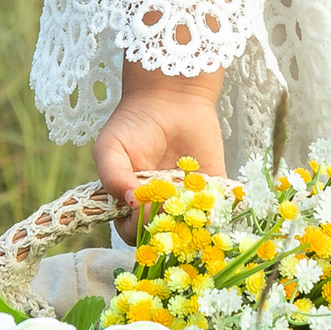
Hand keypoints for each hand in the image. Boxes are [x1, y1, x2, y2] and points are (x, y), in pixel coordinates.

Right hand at [93, 64, 227, 225]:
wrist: (169, 96)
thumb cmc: (132, 123)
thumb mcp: (110, 147)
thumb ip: (112, 177)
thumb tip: (131, 203)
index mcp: (131, 203)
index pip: (131, 232)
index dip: (134, 227)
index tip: (138, 208)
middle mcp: (160, 206)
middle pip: (163, 234)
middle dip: (164, 224)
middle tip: (165, 199)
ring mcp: (187, 199)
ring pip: (191, 226)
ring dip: (190, 219)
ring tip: (185, 197)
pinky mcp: (213, 186)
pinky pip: (219, 206)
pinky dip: (218, 208)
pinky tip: (211, 196)